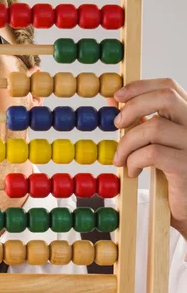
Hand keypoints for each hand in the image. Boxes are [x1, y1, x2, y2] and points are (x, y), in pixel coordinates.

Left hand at [111, 79, 186, 239]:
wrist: (186, 206)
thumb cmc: (169, 172)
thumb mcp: (153, 141)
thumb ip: (138, 120)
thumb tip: (112, 99)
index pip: (169, 87)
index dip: (141, 87)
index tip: (117, 97)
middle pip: (166, 97)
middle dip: (134, 106)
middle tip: (116, 124)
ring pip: (155, 127)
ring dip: (128, 142)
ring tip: (120, 158)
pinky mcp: (186, 165)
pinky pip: (153, 153)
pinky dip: (135, 160)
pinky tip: (133, 171)